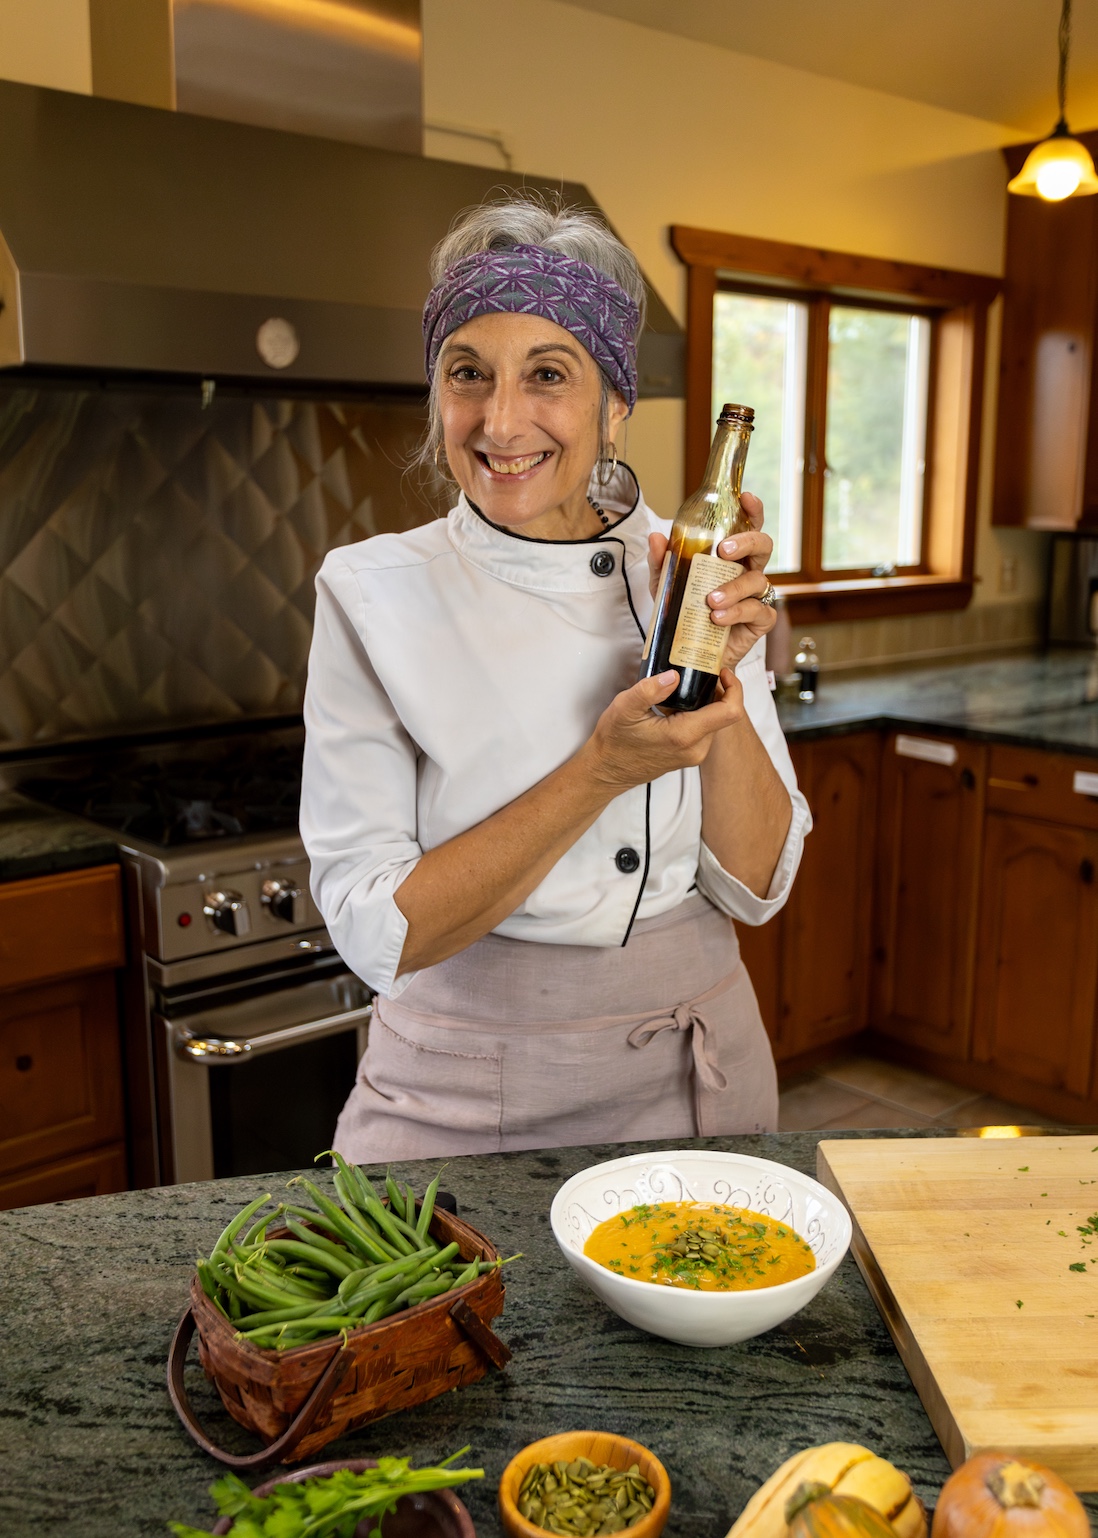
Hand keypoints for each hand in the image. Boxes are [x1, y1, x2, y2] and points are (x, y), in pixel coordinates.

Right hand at [586, 667, 745, 794]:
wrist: (606, 769)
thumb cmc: (614, 741)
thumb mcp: (624, 708)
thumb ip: (649, 689)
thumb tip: (674, 676)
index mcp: (684, 735)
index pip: (730, 711)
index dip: (734, 687)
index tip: (720, 672)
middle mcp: (696, 748)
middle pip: (724, 714)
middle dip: (718, 691)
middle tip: (699, 673)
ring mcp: (694, 754)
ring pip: (715, 721)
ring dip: (707, 702)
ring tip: (685, 687)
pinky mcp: (690, 755)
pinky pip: (705, 730)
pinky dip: (699, 713)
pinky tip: (678, 704)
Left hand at [647, 491, 775, 669]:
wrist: (688, 652)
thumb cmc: (684, 613)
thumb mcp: (665, 586)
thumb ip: (661, 563)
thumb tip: (656, 538)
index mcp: (732, 557)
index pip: (748, 527)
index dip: (752, 510)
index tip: (746, 498)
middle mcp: (748, 571)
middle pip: (763, 545)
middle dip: (747, 542)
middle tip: (724, 551)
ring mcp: (757, 596)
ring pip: (757, 581)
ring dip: (733, 588)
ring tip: (710, 600)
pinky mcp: (760, 621)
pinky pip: (758, 611)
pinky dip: (737, 612)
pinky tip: (718, 618)